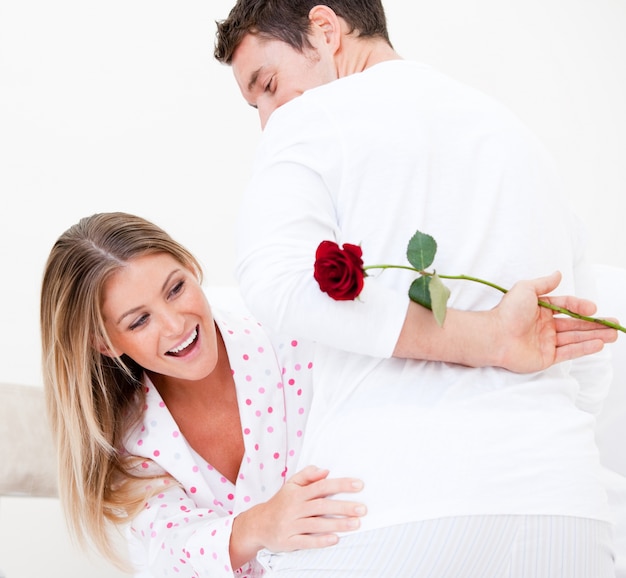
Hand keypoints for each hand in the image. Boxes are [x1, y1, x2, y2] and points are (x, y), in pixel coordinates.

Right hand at [229, 465, 365, 567]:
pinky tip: (335, 539)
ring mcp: (291, 525)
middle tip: (362, 509)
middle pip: (322, 506)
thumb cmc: (280, 503)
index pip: (322, 486)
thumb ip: (307, 476)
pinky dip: (321, 540)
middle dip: (343, 507)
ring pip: (316, 524)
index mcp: (297, 493)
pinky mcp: (288, 541)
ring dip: (337, 524)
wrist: (257, 524)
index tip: (358, 485)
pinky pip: (306, 541)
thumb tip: (325, 471)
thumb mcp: (290, 485)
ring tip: (355, 524)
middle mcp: (295, 508)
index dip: (341, 485)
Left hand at [494, 271, 617, 371]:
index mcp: (539, 310)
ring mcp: (545, 342)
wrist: (495, 335)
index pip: (566, 307)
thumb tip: (558, 274)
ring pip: (575, 338)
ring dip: (595, 336)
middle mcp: (544, 326)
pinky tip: (599, 344)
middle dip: (595, 324)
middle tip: (614, 323)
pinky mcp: (546, 358)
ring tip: (613, 334)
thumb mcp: (526, 289)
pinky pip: (569, 352)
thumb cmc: (507, 312)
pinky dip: (585, 348)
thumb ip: (544, 283)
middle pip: (575, 324)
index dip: (580, 306)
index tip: (593, 308)